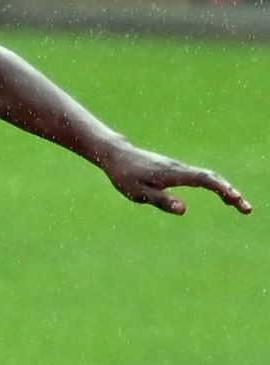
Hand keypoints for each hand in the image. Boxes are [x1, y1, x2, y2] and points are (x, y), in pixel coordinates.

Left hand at [98, 142, 251, 214]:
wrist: (116, 155)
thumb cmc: (125, 175)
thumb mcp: (138, 193)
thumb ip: (161, 200)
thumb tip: (184, 209)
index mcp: (173, 174)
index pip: (204, 180)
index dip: (222, 190)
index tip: (236, 200)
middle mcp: (180, 169)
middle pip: (212, 178)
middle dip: (231, 192)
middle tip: (246, 209)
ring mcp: (179, 168)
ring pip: (209, 177)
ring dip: (226, 190)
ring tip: (240, 204)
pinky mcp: (176, 170)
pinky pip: (202, 177)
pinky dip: (217, 185)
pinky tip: (223, 195)